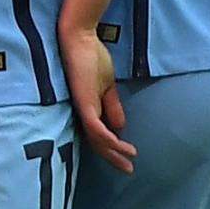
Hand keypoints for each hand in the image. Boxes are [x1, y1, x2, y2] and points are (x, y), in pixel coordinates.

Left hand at [59, 20, 135, 171]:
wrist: (80, 38)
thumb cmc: (91, 57)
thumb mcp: (107, 86)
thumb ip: (112, 106)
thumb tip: (120, 127)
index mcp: (88, 109)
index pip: (99, 137)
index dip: (113, 150)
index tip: (128, 159)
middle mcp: (82, 112)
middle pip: (97, 143)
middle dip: (113, 158)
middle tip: (128, 170)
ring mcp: (82, 108)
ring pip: (96, 139)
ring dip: (114, 151)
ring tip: (128, 160)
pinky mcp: (83, 101)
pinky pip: (95, 127)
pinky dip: (108, 138)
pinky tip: (119, 145)